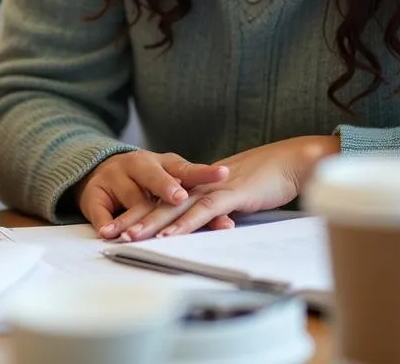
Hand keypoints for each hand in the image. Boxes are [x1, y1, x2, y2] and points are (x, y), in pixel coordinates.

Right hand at [76, 150, 229, 238]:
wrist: (99, 172)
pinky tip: (108, 233)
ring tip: (145, 226)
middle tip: (179, 197)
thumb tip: (228, 223)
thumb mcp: (169, 185)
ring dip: (136, 213)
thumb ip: (195, 203)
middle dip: (167, 186)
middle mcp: (137, 165)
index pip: (184, 167)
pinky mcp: (95, 194)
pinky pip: (100, 210)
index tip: (222, 173)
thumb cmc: (145, 184)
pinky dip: (105, 222)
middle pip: (153, 175)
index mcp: (161, 163)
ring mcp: (114, 177)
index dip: (203, 172)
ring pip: (128, 195)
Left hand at [100, 136, 339, 241]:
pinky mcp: (229, 195)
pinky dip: (183, 225)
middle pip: (159, 203)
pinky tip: (167, 237)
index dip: (137, 213)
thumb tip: (202, 224)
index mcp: (196, 184)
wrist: (290, 162)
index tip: (116, 228)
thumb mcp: (232, 197)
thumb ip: (214, 208)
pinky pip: (201, 211)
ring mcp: (212, 188)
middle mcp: (198, 184)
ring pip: (173, 208)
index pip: (160, 199)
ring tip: (127, 238)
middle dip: (133, 219)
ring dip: (149, 223)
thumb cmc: (265, 180)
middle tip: (108, 235)